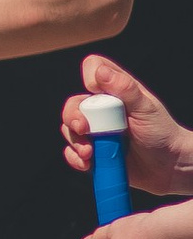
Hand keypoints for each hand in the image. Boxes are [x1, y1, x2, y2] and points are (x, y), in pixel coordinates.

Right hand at [62, 52, 192, 198]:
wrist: (169, 168)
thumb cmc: (162, 134)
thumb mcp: (147, 109)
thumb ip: (125, 89)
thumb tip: (99, 72)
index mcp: (116, 92)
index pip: (93, 70)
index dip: (89, 77)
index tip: (96, 92)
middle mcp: (103, 110)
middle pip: (74, 105)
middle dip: (73, 117)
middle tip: (83, 129)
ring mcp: (96, 132)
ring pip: (69, 130)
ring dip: (75, 142)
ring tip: (90, 154)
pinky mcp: (94, 153)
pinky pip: (72, 153)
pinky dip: (74, 159)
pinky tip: (87, 164)